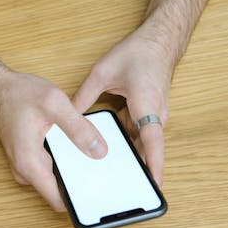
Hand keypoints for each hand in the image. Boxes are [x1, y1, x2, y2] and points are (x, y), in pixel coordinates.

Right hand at [0, 71, 107, 210]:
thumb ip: (79, 129)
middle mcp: (24, 170)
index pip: (58, 201)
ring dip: (71, 169)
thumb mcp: (55, 104)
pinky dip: (63, 159)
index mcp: (29, 163)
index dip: (79, 200)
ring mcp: (25, 166)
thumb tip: (99, 151)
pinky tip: (70, 142)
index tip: (97, 192)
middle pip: (60, 190)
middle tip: (97, 164)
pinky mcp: (28, 159)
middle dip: (79, 182)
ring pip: (56, 179)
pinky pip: (51, 168)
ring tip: (83, 148)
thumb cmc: (19, 93)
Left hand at [72, 27, 174, 185]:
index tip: (153, 185)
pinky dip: (125, 138)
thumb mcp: (102, 72)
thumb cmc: (137, 53)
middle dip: (133, 166)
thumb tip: (68, 115)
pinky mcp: (148, 113)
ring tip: (108, 169)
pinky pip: (137, 131)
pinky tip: (108, 143)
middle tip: (117, 185)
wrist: (159, 41)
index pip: (153, 142)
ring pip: (139, 140)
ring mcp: (153, 115)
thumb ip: (85, 96)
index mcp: (147, 106)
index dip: (154, 165)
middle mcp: (155, 114)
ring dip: (127, 151)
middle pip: (145, 148)